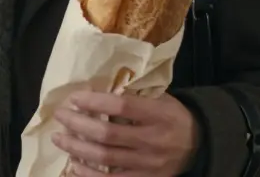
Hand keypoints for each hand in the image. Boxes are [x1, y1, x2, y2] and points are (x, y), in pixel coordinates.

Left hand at [51, 91, 199, 176]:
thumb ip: (133, 96)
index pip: (121, 106)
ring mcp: (149, 164)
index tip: (74, 98)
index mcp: (159, 115)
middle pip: (108, 134)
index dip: (95, 102)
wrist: (199, 144)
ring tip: (60, 139)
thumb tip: (96, 91)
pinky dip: (89, 175)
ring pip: (106, 158)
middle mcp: (154, 140)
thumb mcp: (160, 99)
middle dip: (78, 124)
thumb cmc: (172, 116)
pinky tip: (74, 166)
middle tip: (60, 116)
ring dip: (77, 149)